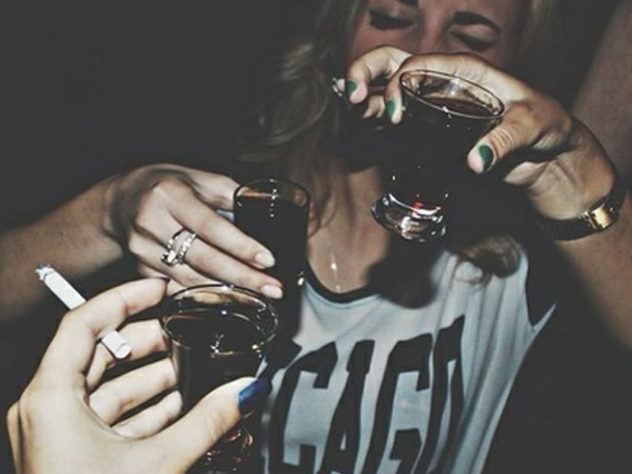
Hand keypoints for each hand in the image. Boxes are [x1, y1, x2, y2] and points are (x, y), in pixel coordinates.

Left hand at [7, 278, 261, 473]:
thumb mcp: (160, 462)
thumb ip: (209, 419)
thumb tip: (248, 389)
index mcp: (50, 398)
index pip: (84, 322)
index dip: (126, 298)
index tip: (161, 288)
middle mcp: (45, 410)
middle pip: (98, 353)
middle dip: (147, 341)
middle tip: (185, 331)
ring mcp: (55, 433)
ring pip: (104, 386)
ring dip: (148, 377)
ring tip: (189, 369)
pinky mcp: (69, 454)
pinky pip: (105, 415)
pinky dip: (140, 407)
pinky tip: (177, 405)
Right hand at [102, 163, 282, 297]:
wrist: (122, 200)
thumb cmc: (167, 185)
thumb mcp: (197, 177)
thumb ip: (229, 192)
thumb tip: (264, 205)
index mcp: (171, 196)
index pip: (211, 226)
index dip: (241, 246)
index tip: (268, 261)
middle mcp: (153, 224)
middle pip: (203, 259)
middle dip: (243, 278)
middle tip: (274, 289)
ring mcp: (144, 250)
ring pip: (191, 280)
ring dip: (228, 293)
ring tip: (260, 299)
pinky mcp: (142, 270)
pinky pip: (178, 289)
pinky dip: (205, 299)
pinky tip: (229, 303)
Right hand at [343, 47, 616, 219]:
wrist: (543, 155)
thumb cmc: (545, 126)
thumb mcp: (533, 125)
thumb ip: (505, 140)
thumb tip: (474, 163)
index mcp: (464, 70)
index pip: (418, 64)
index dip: (397, 83)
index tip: (394, 115)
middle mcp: (441, 82)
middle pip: (392, 63)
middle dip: (365, 73)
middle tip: (351, 96)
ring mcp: (431, 104)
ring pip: (386, 88)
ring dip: (363, 95)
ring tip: (350, 109)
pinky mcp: (428, 128)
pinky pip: (394, 118)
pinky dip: (372, 118)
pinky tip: (362, 124)